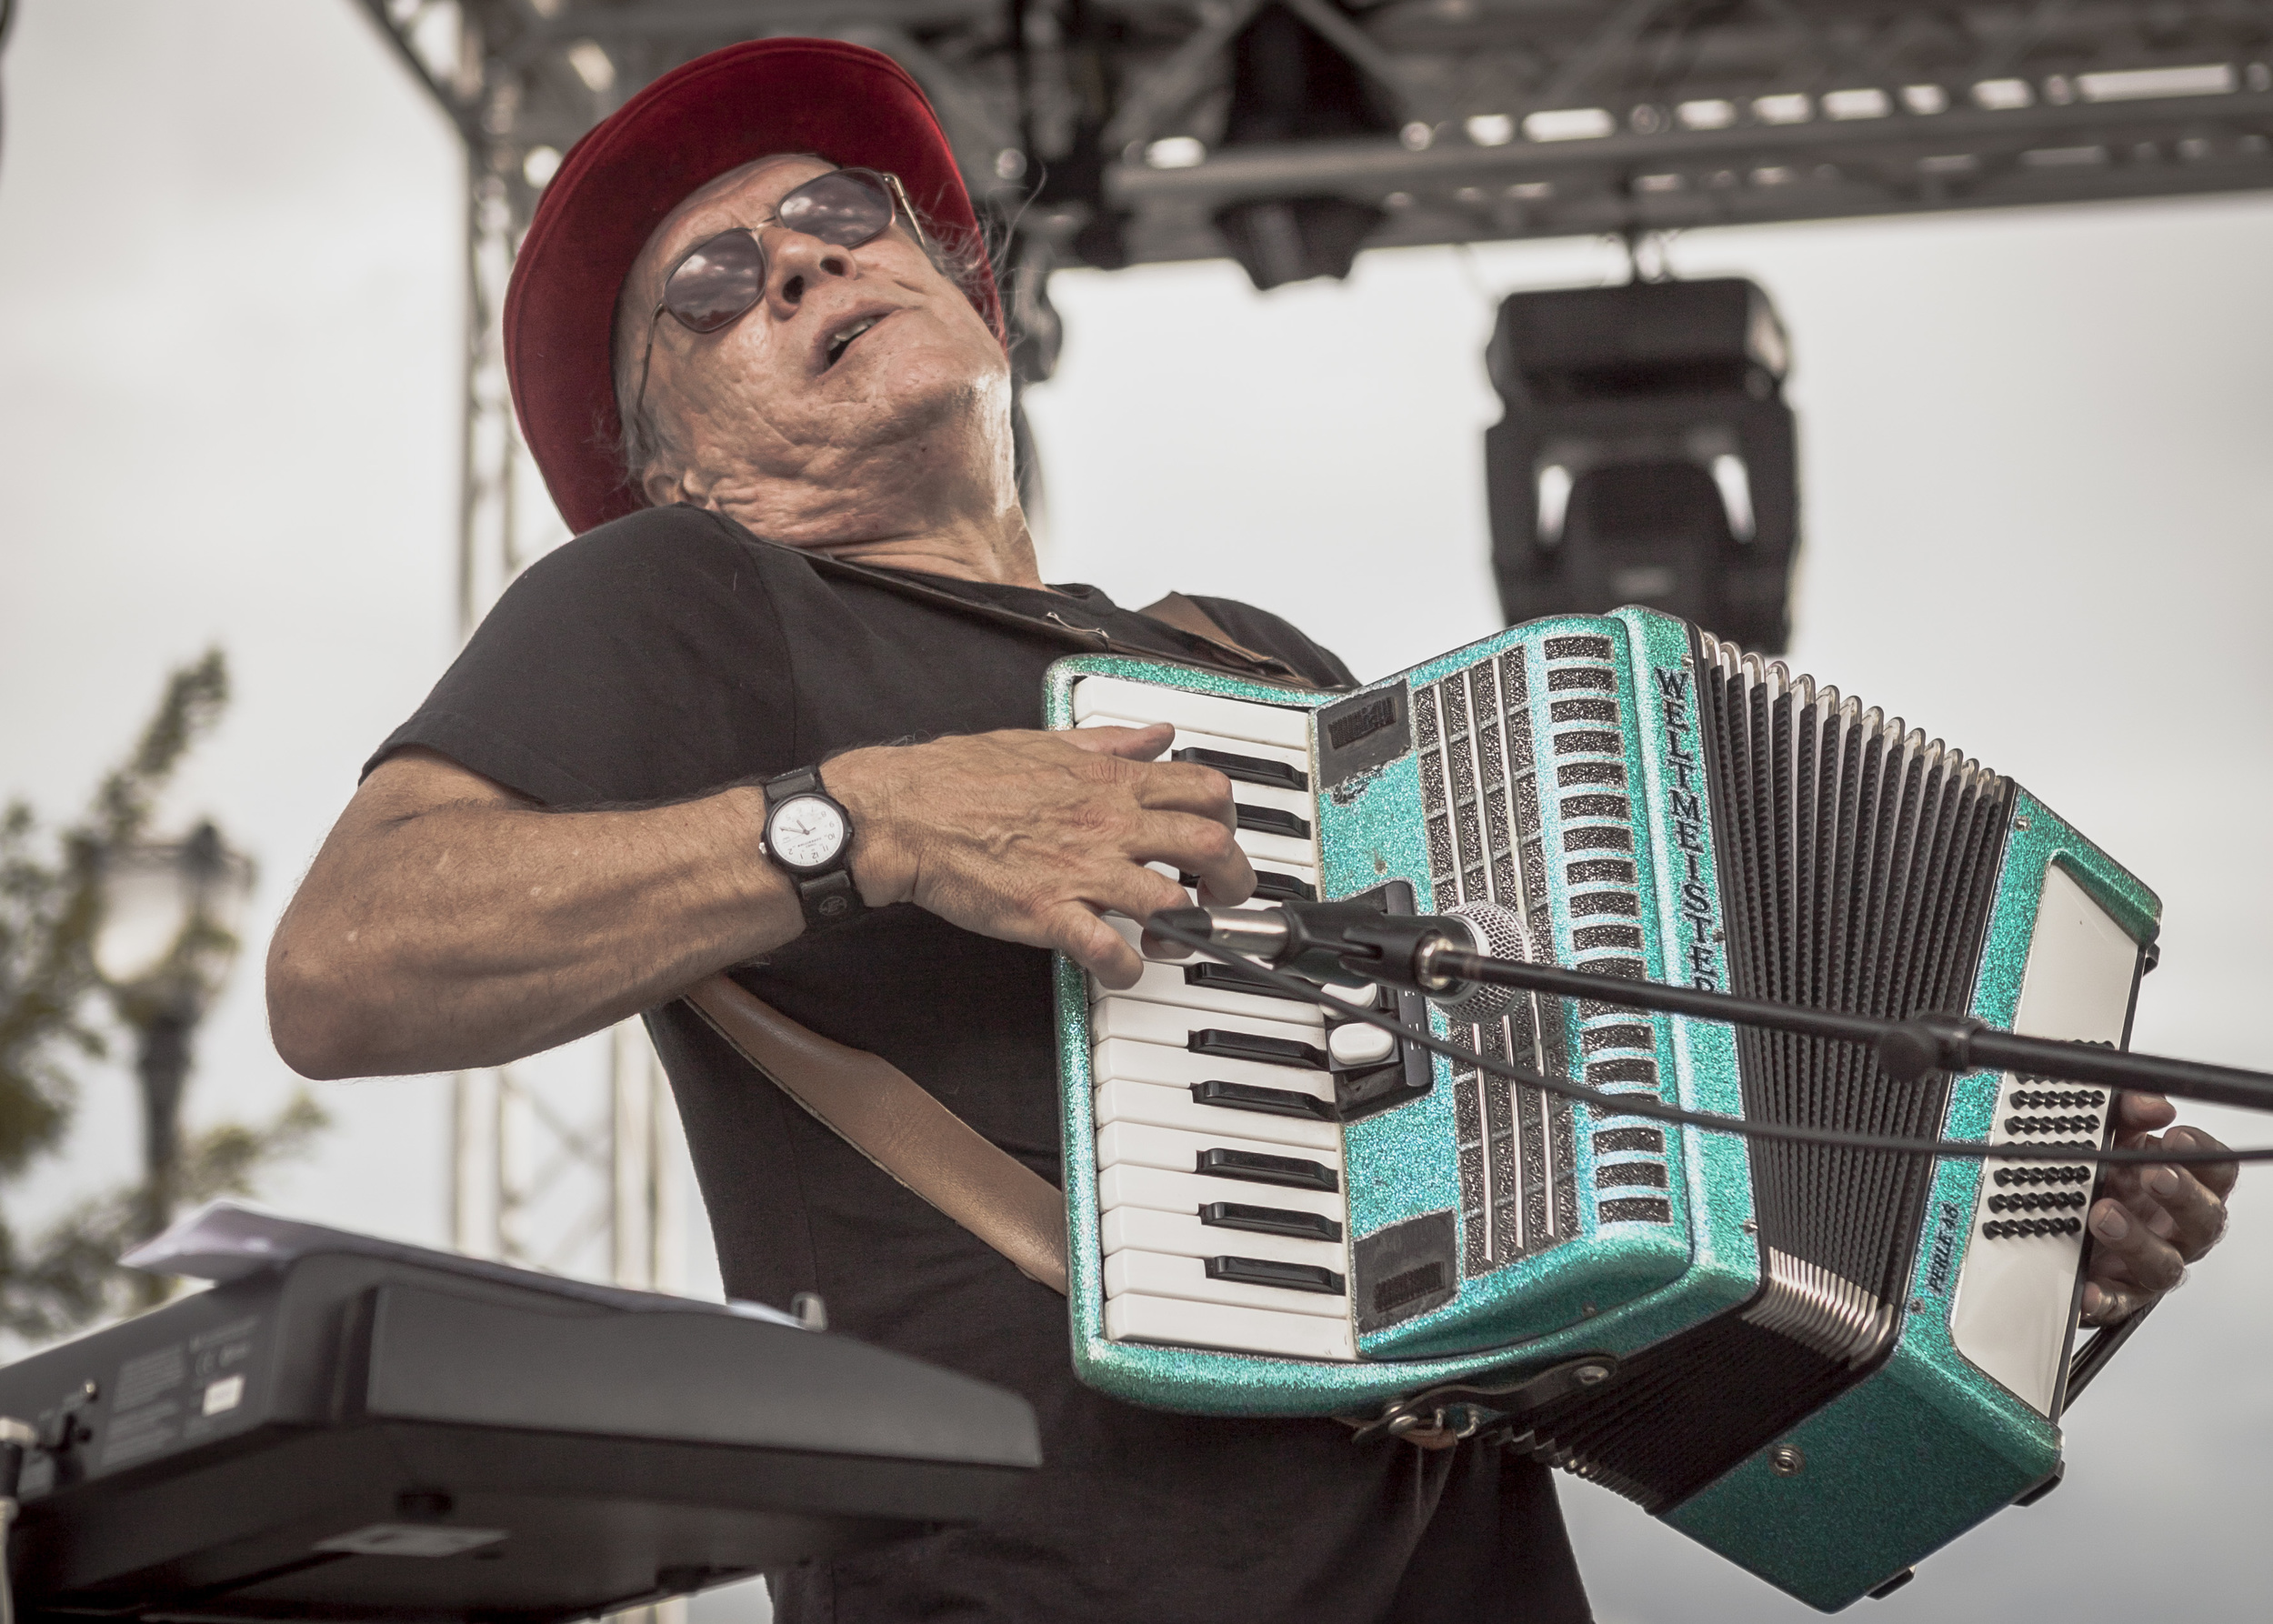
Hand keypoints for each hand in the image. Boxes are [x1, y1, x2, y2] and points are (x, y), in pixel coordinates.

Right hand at [824, 724, 1254, 987]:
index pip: (1207, 789)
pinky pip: (1107, 950)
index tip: (1219, 839)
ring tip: (1173, 940)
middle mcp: (1107, 822)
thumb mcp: (1045, 741)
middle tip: (1220, 898)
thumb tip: (1156, 733)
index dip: (1230, 819)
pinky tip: (1120, 968)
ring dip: (1189, 931)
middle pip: (1212, 846)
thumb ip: (1110, 742)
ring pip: (1173, 902)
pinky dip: (1126, 969)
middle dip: (1233, 880)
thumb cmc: (959, 778)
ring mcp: (1081, 868)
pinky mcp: (1048, 911)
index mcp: (1109, 780)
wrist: (904, 814)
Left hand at [2079, 1092, 2237, 1324]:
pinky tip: (2086, 1289)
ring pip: (2163, 1264)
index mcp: (2184, 1189)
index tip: (2177, 1138)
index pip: (2217, 1173)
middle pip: (2204, 1220)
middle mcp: (2177, 1231)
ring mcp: (2149, 1266)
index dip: (2204, 1155)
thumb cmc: (2102, 1180)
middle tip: (2153, 1174)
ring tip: (2102, 1214)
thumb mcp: (2110, 1138)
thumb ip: (2128, 1115)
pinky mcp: (2118, 1296)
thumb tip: (2151, 1105)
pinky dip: (2101, 1298)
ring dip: (2136, 1239)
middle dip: (2181, 1195)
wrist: (2067, 1231)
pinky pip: (2115, 1303)